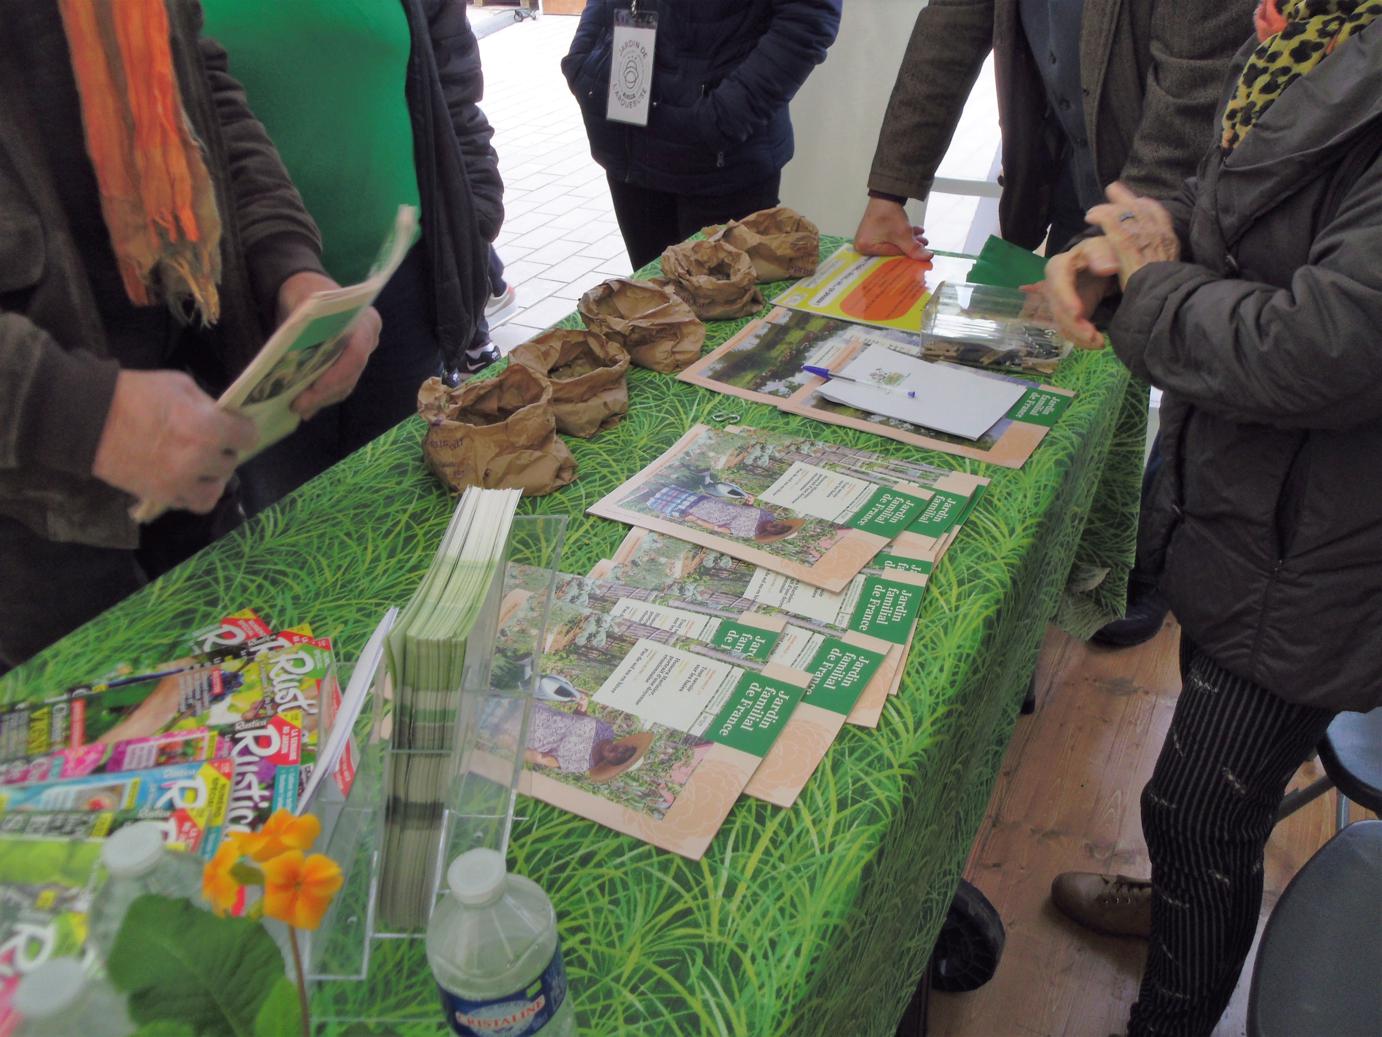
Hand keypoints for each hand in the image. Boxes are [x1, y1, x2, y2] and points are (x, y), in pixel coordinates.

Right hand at [91, 369, 257, 512]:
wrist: (88, 419)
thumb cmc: (135, 394)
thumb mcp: (180, 385)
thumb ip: (207, 405)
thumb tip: (223, 418)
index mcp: (208, 427)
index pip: (248, 436)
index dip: (242, 429)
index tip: (233, 426)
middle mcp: (200, 459)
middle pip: (231, 461)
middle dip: (222, 450)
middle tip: (208, 441)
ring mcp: (181, 482)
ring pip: (216, 488)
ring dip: (212, 475)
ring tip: (199, 463)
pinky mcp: (163, 496)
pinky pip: (194, 503)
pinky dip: (194, 492)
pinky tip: (186, 478)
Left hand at [274, 271, 382, 419]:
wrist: (307, 289)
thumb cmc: (305, 292)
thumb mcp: (301, 302)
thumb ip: (302, 325)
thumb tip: (290, 352)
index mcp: (364, 322)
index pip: (356, 355)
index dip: (336, 375)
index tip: (313, 388)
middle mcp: (368, 340)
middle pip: (351, 375)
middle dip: (325, 393)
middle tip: (298, 406)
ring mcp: (361, 354)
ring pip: (346, 384)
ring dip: (323, 399)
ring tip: (299, 408)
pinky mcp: (348, 364)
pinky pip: (340, 385)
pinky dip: (323, 396)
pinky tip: (305, 407)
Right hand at [853, 197, 931, 260]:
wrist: (885, 195)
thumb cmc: (888, 213)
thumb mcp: (903, 234)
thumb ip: (914, 248)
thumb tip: (927, 257)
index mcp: (865, 248)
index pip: (890, 256)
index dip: (907, 255)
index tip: (919, 255)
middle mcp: (862, 245)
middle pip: (891, 251)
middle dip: (908, 246)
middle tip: (922, 245)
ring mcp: (867, 239)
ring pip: (892, 244)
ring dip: (907, 240)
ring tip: (921, 237)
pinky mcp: (872, 233)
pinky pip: (889, 239)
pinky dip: (901, 236)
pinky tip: (914, 232)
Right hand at [1041, 237, 1120, 349]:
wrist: (1109, 263)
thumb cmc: (1106, 251)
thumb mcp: (1106, 246)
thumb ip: (1103, 254)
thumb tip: (1106, 268)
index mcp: (1060, 266)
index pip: (1057, 282)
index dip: (1065, 299)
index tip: (1078, 313)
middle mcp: (1053, 286)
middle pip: (1056, 308)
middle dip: (1073, 325)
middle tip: (1093, 336)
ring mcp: (1059, 303)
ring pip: (1060, 324)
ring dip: (1078, 336)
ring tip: (1099, 342)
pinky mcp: (1067, 315)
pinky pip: (1067, 330)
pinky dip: (1080, 339)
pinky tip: (1096, 342)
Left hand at [1084, 182, 1180, 288]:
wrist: (1165, 298)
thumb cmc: (1164, 291)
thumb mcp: (1169, 270)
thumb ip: (1160, 260)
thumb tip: (1153, 259)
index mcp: (1170, 241)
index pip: (1159, 215)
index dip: (1147, 205)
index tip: (1138, 200)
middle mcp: (1159, 234)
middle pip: (1141, 207)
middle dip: (1126, 197)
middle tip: (1113, 189)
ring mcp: (1144, 238)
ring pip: (1126, 212)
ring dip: (1109, 206)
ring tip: (1095, 208)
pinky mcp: (1128, 245)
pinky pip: (1113, 223)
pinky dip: (1101, 216)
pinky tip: (1091, 215)